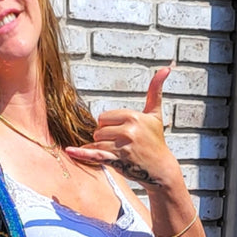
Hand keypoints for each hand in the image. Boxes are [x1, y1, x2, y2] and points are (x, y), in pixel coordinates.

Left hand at [65, 67, 176, 188]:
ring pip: (96, 142)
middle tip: (120, 144)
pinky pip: (95, 154)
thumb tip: (167, 67)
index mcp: (133, 116)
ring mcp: (122, 146)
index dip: (108, 125)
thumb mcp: (155, 114)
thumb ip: (155, 90)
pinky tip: (70, 151)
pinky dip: (82, 153)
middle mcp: (128, 130)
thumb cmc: (156, 140)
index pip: (103, 117)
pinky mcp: (118, 161)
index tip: (120, 132)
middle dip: (104, 137)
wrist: (161, 168)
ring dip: (102, 148)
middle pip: (98, 130)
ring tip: (117, 152)